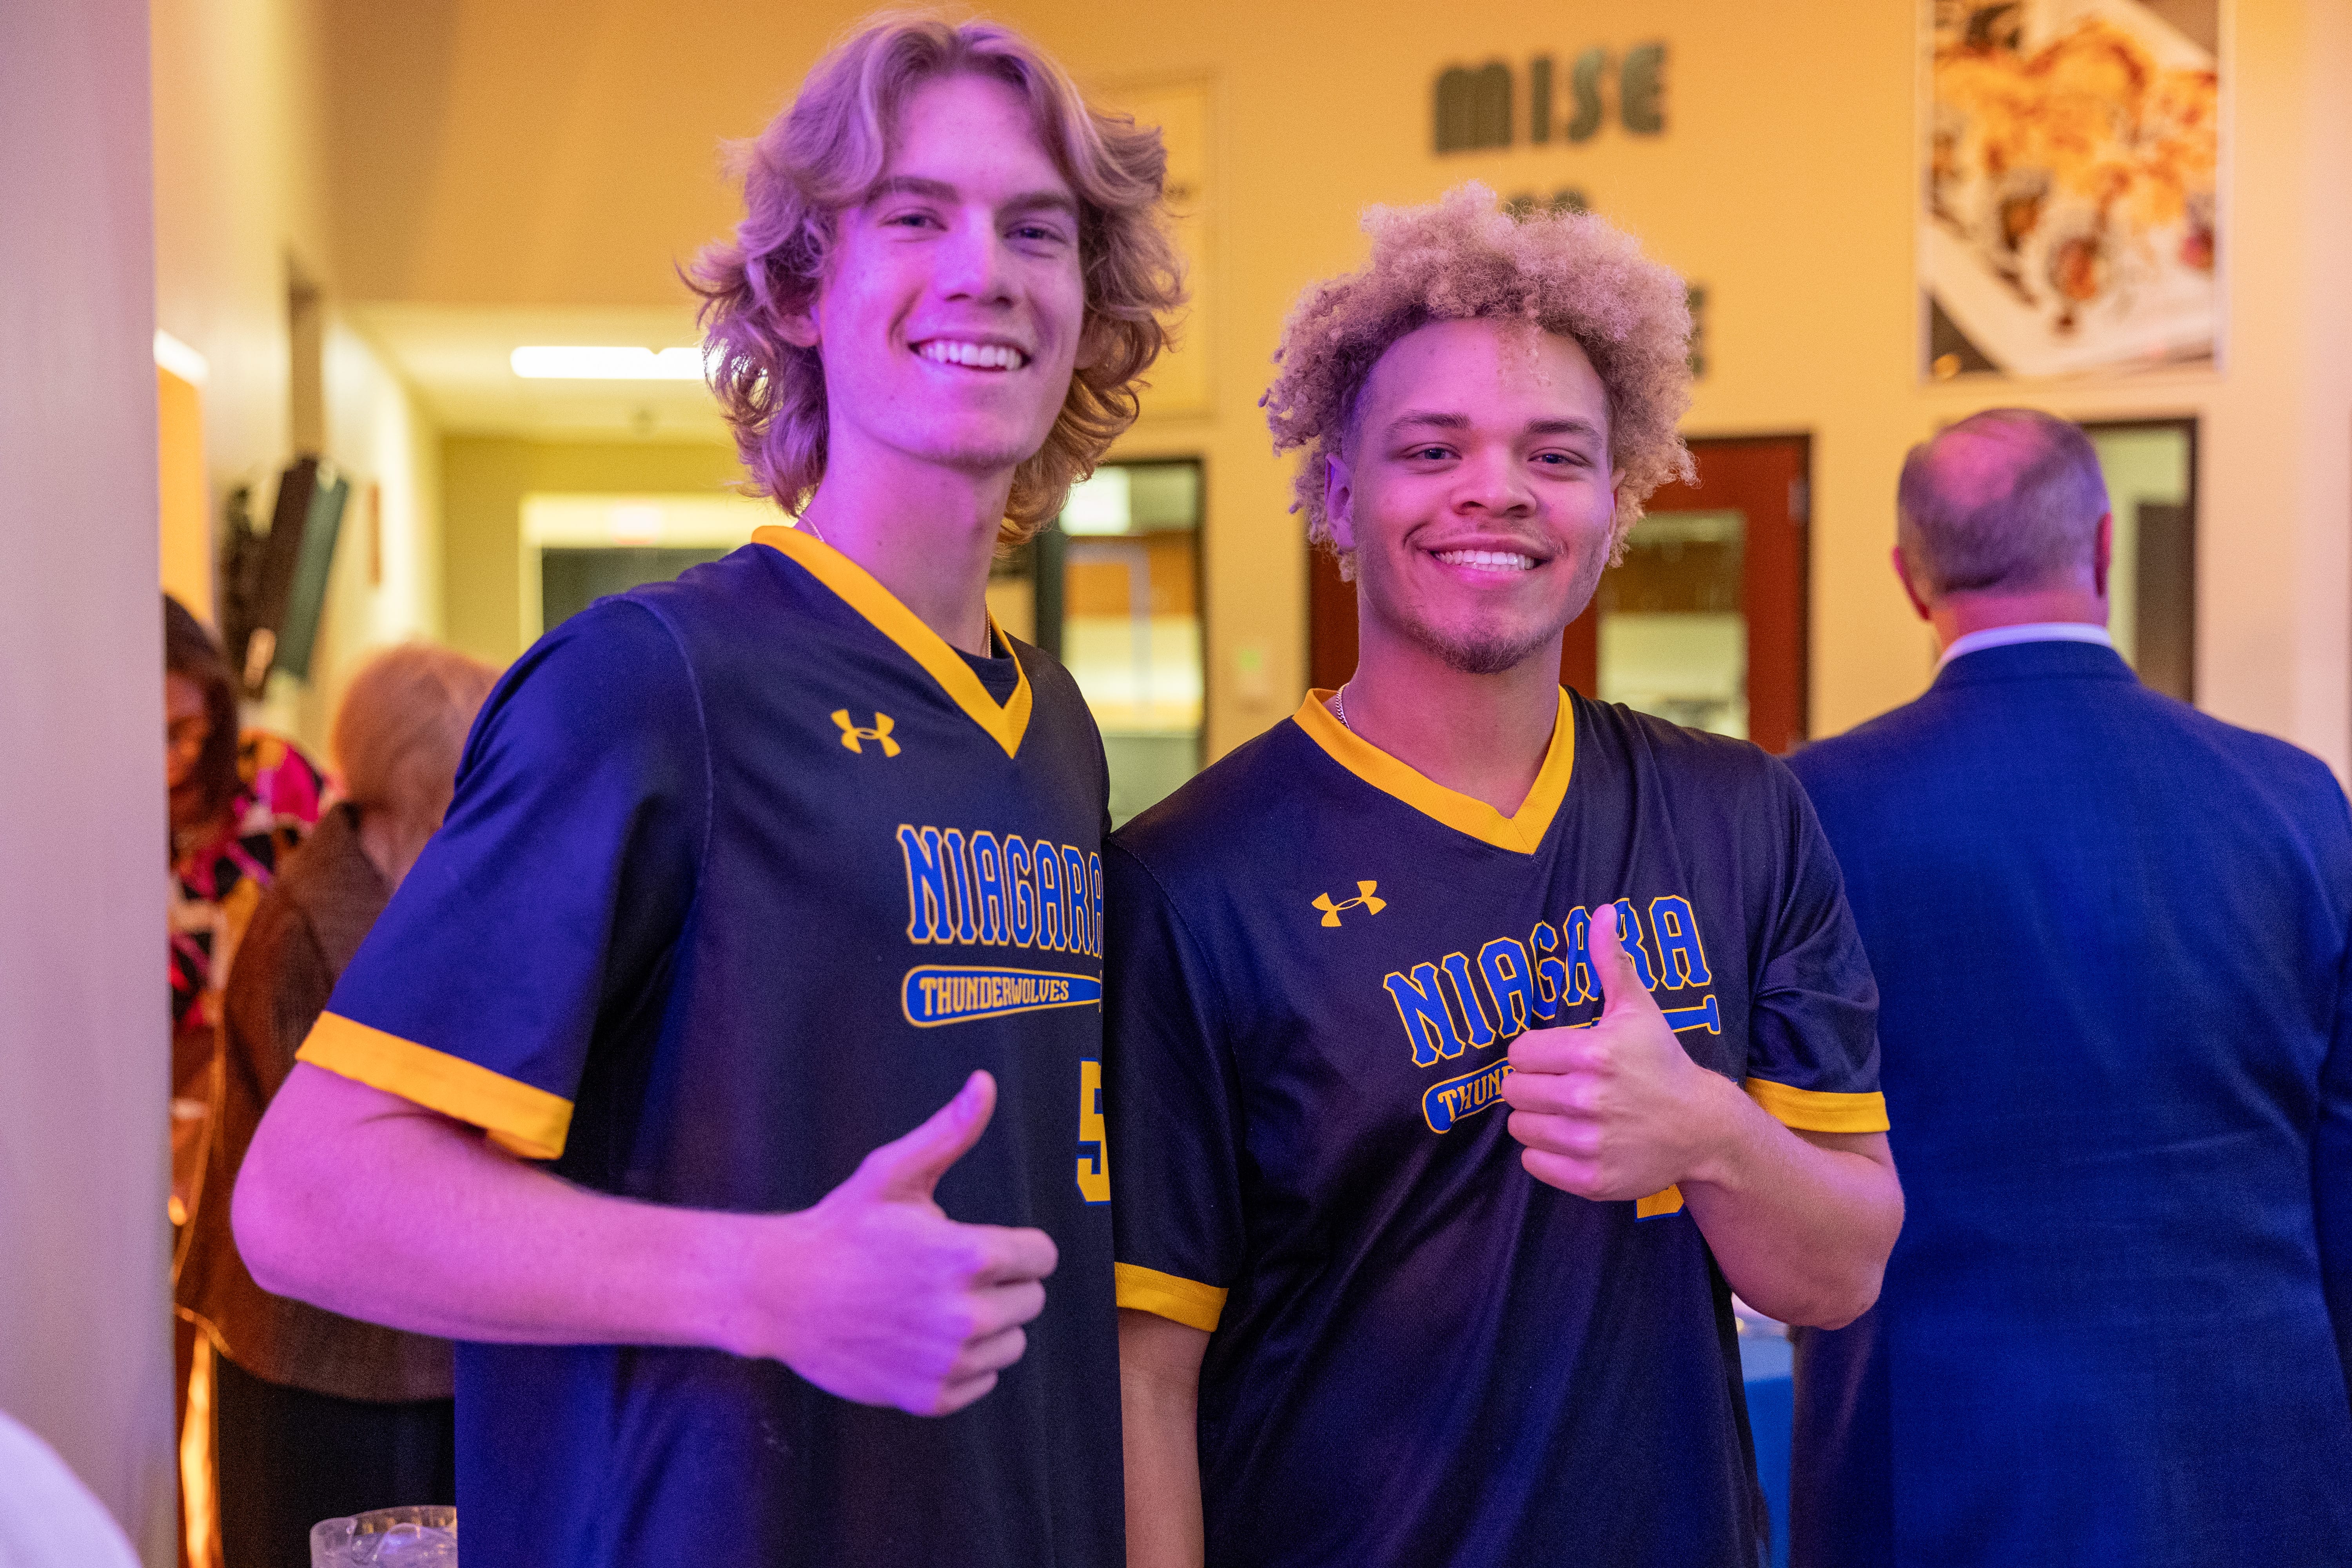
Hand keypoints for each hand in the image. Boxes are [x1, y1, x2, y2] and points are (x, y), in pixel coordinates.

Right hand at [729, 1071, 1058, 1415]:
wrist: (782, 1294)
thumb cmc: (841, 1229)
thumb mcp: (894, 1173)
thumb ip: (950, 1133)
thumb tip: (985, 1084)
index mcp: (969, 1257)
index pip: (1042, 1257)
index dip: (1016, 1246)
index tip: (981, 1244)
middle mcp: (967, 1315)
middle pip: (1031, 1301)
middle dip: (1002, 1283)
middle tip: (950, 1274)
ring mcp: (949, 1362)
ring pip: (1011, 1344)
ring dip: (987, 1326)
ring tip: (935, 1305)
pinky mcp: (931, 1397)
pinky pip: (982, 1382)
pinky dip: (963, 1364)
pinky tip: (924, 1339)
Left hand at [1502, 903, 1730, 1199]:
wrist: (1702, 1128)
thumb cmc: (1662, 1063)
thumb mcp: (1639, 1009)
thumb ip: (1611, 961)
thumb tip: (1604, 912)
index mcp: (1593, 1053)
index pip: (1519, 1053)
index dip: (1534, 1054)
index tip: (1555, 1058)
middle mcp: (1588, 1099)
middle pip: (1514, 1091)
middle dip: (1531, 1086)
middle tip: (1559, 1086)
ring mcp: (1590, 1143)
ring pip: (1520, 1128)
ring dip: (1535, 1120)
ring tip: (1564, 1113)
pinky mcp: (1592, 1179)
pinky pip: (1534, 1164)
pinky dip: (1544, 1155)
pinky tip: (1571, 1140)